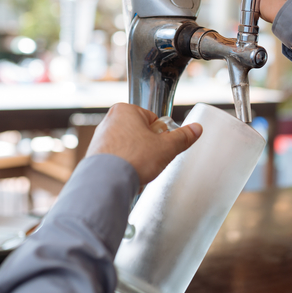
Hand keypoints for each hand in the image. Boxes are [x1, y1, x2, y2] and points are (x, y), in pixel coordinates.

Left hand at [85, 103, 201, 184]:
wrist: (107, 182)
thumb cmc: (132, 159)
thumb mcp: (167, 147)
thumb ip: (183, 137)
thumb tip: (196, 129)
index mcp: (125, 110)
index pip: (153, 120)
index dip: (161, 135)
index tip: (161, 145)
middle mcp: (110, 120)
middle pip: (140, 132)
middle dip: (148, 147)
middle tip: (152, 158)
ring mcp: (100, 138)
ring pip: (129, 146)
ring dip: (137, 157)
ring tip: (139, 168)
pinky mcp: (95, 155)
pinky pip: (118, 159)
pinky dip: (125, 165)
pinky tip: (128, 174)